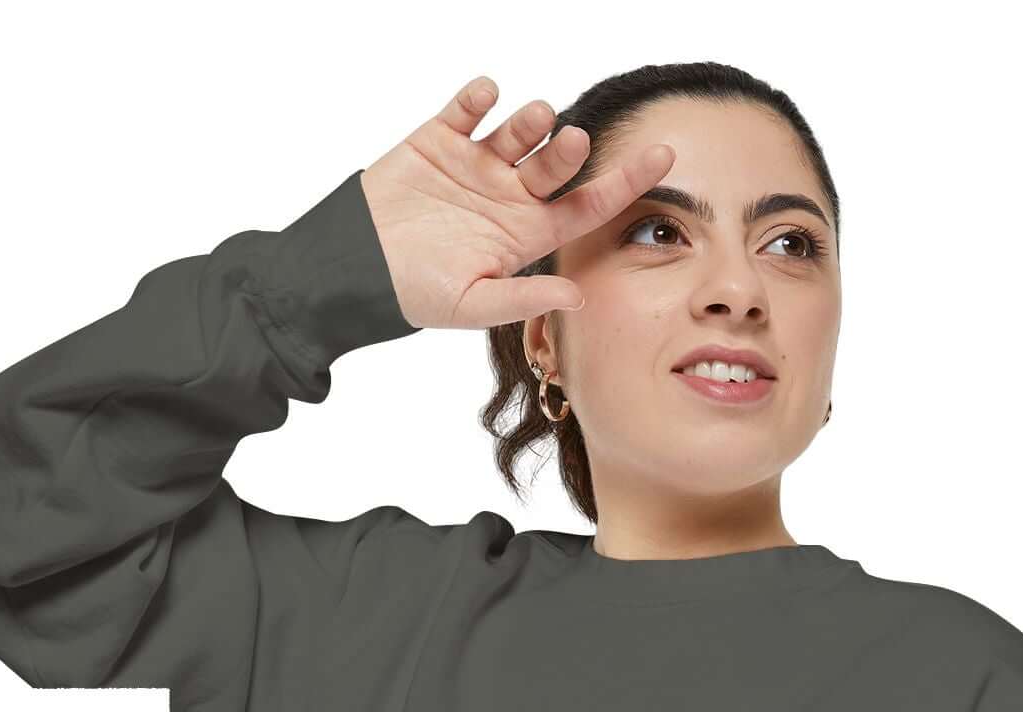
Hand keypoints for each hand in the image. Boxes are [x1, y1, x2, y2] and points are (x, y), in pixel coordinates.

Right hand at [359, 76, 674, 330]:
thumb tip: (579, 294)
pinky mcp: (439, 139)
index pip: (587, 205)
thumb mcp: (473, 305)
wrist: (356, 267)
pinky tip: (484, 96)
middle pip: (555, 165)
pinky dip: (478, 97)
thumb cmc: (417, 293)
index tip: (666, 159)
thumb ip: (524, 298)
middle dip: (567, 151)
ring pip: (517, 131)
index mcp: (526, 233)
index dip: (626, 183)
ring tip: (535, 118)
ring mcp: (476, 163)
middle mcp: (509, 194)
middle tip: (570, 141)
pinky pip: (466, 108)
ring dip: (530, 121)